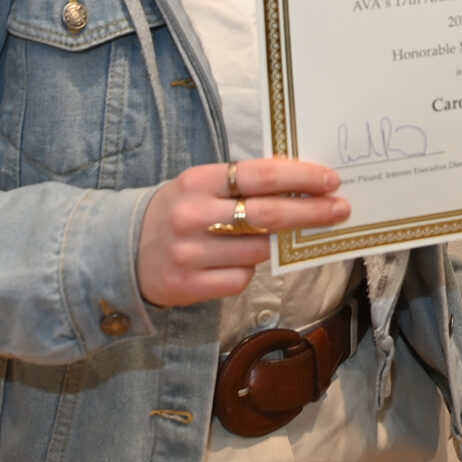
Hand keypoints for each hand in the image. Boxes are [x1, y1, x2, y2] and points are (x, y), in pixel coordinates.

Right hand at [135, 159, 348, 308]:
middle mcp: (192, 215)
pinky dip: (246, 271)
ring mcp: (188, 253)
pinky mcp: (187, 286)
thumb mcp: (200, 187)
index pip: (259, 175)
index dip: (300, 178)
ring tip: (259, 240)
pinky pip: (241, 279)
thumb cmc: (176, 213)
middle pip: (268, 214)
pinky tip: (232, 263)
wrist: (120, 252)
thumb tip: (303, 187)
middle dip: (311, 212)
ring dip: (271, 246)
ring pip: (258, 251)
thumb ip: (242, 185)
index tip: (330, 180)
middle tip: (340, 209)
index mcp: (197, 181)